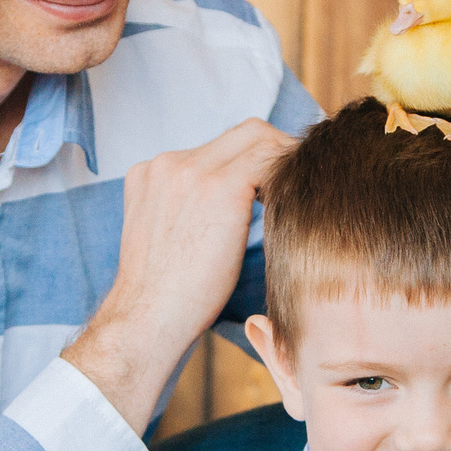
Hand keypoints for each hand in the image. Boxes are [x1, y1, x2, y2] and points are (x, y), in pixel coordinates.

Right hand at [63, 118, 297, 432]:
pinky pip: (271, 160)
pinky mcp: (220, 186)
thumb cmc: (165, 295)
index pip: (216, 146)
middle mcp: (167, 163)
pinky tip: (296, 202)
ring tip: (303, 190)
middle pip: (241, 132)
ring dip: (285, 161)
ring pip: (259, 139)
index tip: (274, 180)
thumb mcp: (169, 239)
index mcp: (150, 173)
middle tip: (300, 179)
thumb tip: (233, 211)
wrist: (148, 318)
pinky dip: (288, 175)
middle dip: (275, 151)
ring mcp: (190, 170)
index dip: (252, 158)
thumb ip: (189, 210)